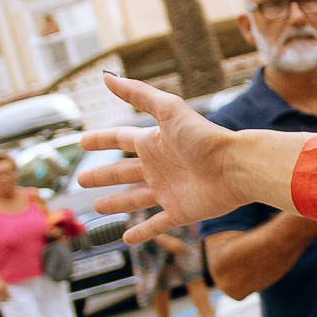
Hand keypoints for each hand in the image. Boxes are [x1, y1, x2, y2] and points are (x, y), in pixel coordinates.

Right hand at [78, 75, 246, 244]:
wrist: (236, 167)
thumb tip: (106, 77)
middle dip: (103, 175)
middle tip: (81, 180)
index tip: (82, 142)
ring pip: (135, 199)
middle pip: (123, 172)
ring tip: (97, 206)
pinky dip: (142, 232)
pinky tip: (127, 239)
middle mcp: (159, 167)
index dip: (101, 140)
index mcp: (154, 143)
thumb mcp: (169, 110)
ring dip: (116, 203)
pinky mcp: (180, 212)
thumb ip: (139, 94)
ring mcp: (168, 191)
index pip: (121, 140)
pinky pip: (157, 224)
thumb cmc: (205, 137)